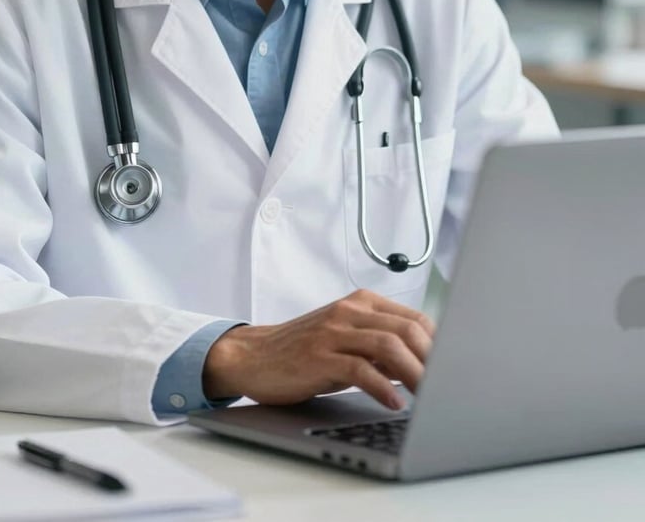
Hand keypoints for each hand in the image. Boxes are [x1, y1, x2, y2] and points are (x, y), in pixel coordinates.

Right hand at [203, 289, 433, 409]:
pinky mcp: (318, 356)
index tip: (454, 369)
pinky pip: (359, 369)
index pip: (414, 318)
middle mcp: (349, 311)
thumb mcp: (346, 339)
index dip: (439, 344)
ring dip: (415, 374)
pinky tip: (394, 403)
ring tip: (429, 397)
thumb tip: (426, 363)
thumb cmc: (304, 351)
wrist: (253, 355)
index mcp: (361, 303)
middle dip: (434, 359)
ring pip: (388, 346)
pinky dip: (382, 388)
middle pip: (406, 329)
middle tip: (449, 386)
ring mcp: (333, 331)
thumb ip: (381, 345)